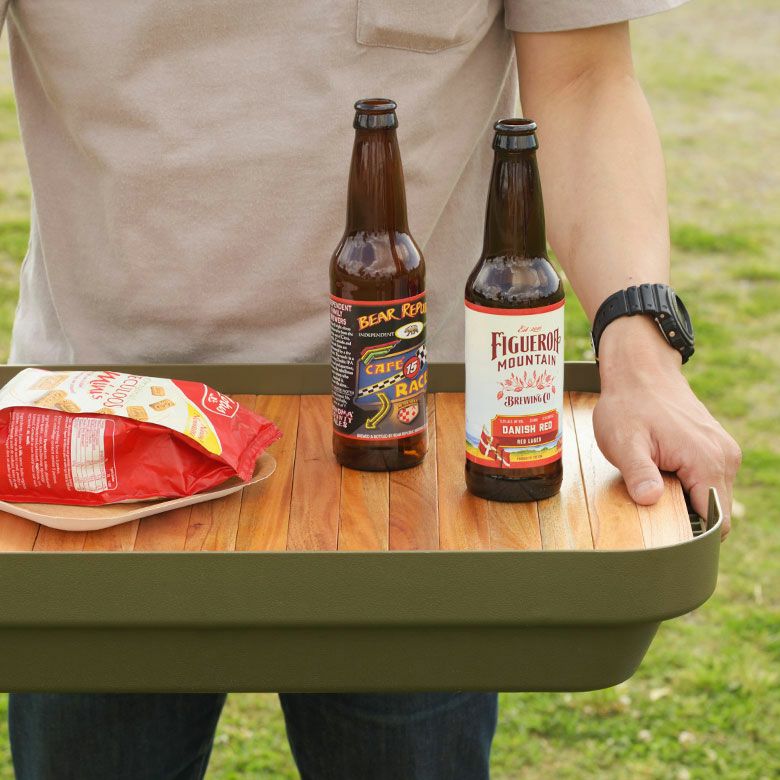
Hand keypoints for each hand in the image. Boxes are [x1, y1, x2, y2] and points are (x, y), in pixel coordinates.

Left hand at [593, 317, 740, 538]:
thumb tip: (650, 501)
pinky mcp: (715, 447)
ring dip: (686, 499)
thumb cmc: (629, 405)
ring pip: (712, 497)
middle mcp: (724, 458)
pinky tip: (663, 471)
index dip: (692, 535)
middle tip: (652, 503)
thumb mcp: (624, 441)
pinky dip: (688, 484)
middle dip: (687, 517)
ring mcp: (723, 451)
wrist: (640, 371)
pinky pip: (708, 480)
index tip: (664, 531)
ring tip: (655, 482)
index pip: (716, 522)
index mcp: (706, 461)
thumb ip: (638, 473)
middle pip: (716, 513)